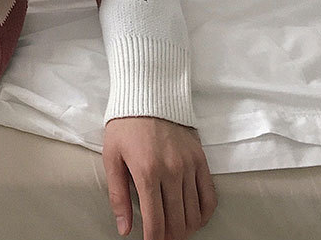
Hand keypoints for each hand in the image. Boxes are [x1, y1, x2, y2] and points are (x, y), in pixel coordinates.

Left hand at [102, 116, 217, 239]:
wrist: (147, 95)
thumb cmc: (125, 125)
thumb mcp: (111, 156)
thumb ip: (118, 195)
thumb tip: (124, 228)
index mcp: (146, 172)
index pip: (155, 221)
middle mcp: (171, 171)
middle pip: (176, 221)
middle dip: (169, 237)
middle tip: (162, 238)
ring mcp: (188, 165)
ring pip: (194, 213)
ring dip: (186, 229)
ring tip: (176, 231)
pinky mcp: (200, 159)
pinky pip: (209, 196)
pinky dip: (203, 213)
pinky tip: (194, 218)